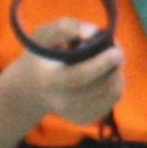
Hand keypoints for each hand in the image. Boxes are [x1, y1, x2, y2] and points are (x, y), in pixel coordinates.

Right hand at [0, 35, 123, 129]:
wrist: (29, 89)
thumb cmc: (40, 56)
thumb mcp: (44, 35)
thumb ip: (65, 28)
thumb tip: (91, 32)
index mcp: (48, 81)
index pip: (78, 77)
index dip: (100, 64)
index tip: (116, 51)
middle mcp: (61, 102)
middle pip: (101, 86)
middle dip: (114, 65)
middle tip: (115, 48)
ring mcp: (74, 114)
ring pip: (112, 92)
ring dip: (117, 72)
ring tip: (108, 59)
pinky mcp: (86, 119)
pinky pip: (113, 99)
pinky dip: (115, 83)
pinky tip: (104, 75)